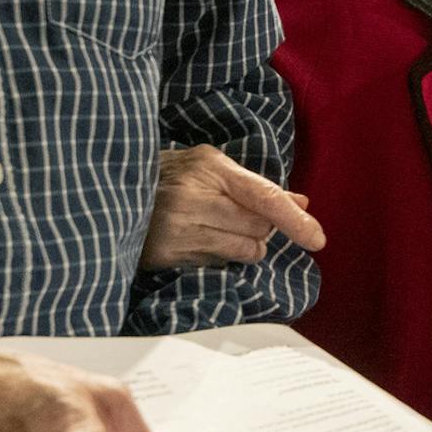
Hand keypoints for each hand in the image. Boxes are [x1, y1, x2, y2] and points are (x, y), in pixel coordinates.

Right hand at [141, 144, 324, 269]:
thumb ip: (258, 186)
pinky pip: (217, 264)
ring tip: (219, 228)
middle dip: (261, 227)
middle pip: (259, 228)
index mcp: (210, 168)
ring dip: (244, 245)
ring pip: (243, 251)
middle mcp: (193, 198)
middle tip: (237, 217)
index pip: (263, 197)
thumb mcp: (214, 167)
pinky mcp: (165, 255)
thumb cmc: (172, 174)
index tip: (317, 238)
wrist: (113, 189)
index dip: (294, 219)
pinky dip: (219, 256)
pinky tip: (198, 239)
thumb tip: (302, 203)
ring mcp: (177, 228)